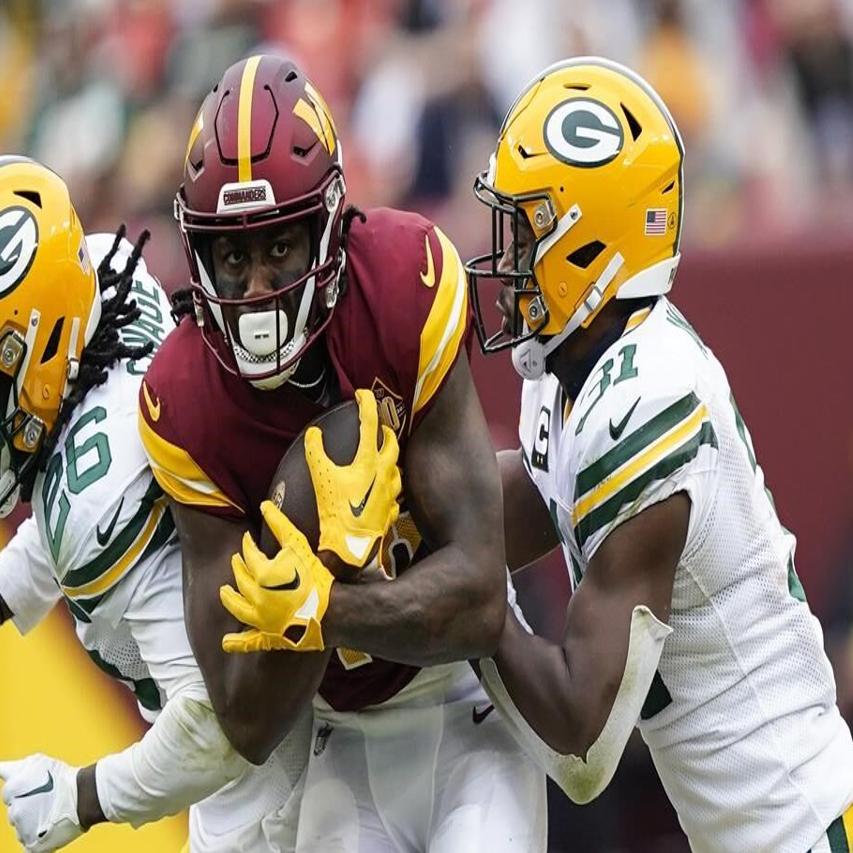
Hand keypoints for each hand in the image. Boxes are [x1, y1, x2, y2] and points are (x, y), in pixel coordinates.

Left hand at [0, 755, 81, 851]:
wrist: (86, 795)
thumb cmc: (64, 778)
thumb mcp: (38, 762)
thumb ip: (14, 768)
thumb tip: (0, 770)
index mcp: (14, 789)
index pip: (8, 792)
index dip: (21, 789)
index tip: (28, 789)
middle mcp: (15, 811)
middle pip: (15, 811)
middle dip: (28, 805)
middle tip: (48, 798)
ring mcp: (23, 830)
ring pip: (22, 828)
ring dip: (33, 821)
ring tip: (52, 811)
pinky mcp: (32, 846)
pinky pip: (29, 844)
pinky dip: (37, 838)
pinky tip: (48, 828)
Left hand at [220, 501, 333, 652]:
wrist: (332, 611)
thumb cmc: (316, 577)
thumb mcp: (298, 545)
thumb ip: (279, 524)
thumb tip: (263, 505)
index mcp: (262, 575)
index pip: (248, 555)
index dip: (247, 545)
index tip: (247, 540)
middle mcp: (256, 598)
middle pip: (240, 580)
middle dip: (238, 568)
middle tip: (237, 561)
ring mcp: (261, 620)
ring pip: (237, 608)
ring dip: (229, 599)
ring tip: (223, 592)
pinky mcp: (270, 636)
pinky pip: (249, 641)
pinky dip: (236, 643)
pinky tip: (226, 643)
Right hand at [305, 388, 401, 567]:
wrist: (350, 548)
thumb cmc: (336, 513)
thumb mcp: (321, 478)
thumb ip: (316, 452)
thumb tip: (313, 434)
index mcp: (368, 462)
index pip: (371, 424)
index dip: (367, 404)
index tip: (362, 394)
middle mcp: (385, 473)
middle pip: (391, 443)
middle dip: (386, 430)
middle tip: (378, 426)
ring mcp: (391, 492)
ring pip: (397, 467)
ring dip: (390, 456)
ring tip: (381, 454)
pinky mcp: (391, 510)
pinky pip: (394, 492)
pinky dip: (389, 484)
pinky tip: (382, 488)